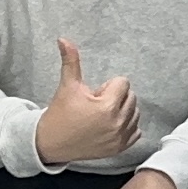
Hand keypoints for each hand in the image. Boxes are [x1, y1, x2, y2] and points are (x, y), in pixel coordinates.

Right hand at [35, 37, 140, 166]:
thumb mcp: (67, 86)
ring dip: (122, 111)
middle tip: (96, 105)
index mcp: (106, 107)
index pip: (123, 83)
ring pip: (135, 113)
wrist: (51, 144)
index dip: (107, 86)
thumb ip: (71, 61)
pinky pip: (136, 131)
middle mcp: (116, 123)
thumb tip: (63, 39)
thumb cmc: (60, 114)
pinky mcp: (119, 148)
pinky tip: (109, 126)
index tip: (94, 95)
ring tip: (101, 116)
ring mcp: (119, 138)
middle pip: (131, 97)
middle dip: (115, 97)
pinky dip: (126, 127)